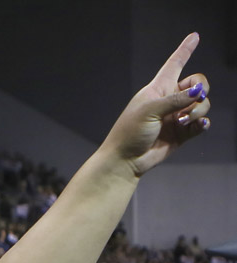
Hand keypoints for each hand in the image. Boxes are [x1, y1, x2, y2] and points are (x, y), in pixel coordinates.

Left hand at [102, 33, 209, 177]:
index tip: (194, 36)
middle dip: (201, 90)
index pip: (174, 64)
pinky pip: (200, 124)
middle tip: (193, 100)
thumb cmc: (130, 133)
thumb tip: (197, 93)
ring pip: (201, 104)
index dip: (185, 50)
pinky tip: (200, 125)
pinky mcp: (181, 134)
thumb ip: (175, 100)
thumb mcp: (150, 110)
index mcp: (158, 89)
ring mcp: (176, 117)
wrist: (125, 161)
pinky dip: (202, 123)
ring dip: (198, 110)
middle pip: (197, 84)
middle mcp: (169, 101)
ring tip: (183, 121)